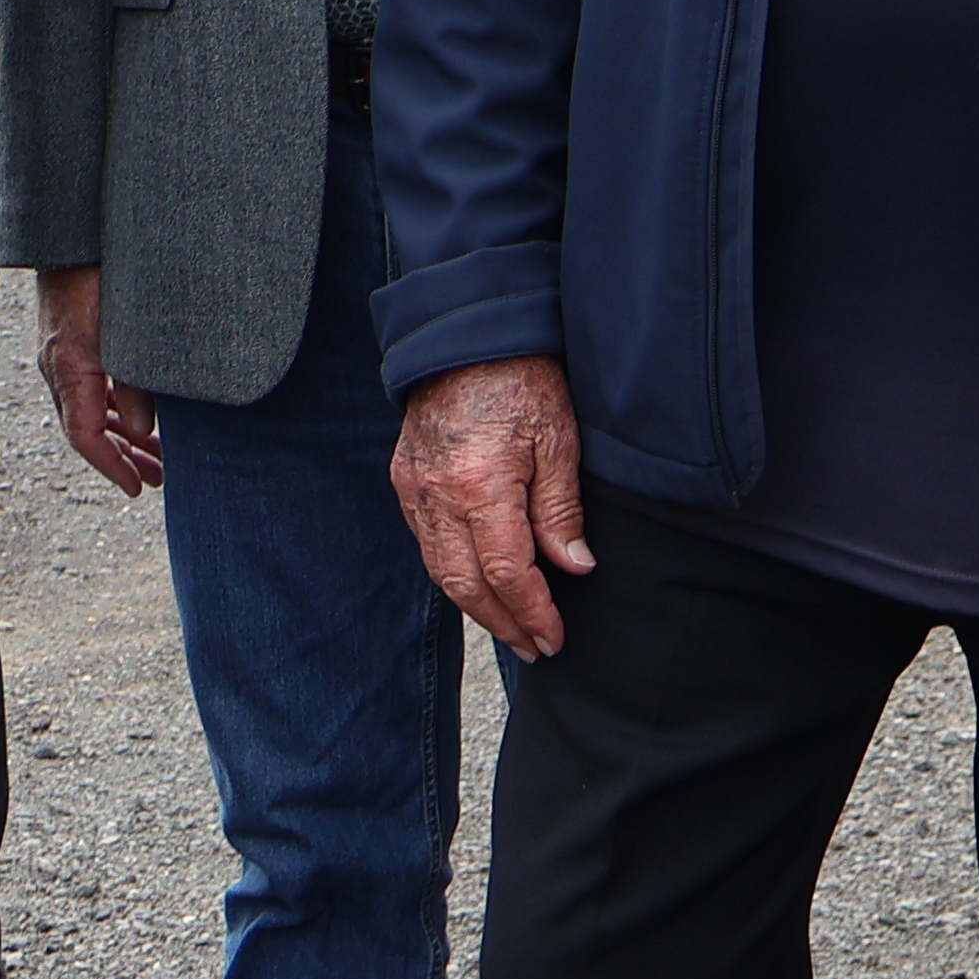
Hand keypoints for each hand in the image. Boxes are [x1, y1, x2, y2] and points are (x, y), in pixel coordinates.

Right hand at [35, 266, 160, 497]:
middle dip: (122, 459)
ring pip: (86, 410)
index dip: (113, 466)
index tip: (139, 487)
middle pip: (85, 429)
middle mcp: (58, 365)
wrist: (71, 230)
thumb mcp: (130, 331)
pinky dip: (111, 409)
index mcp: (70, 366)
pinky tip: (136, 416)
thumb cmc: (102, 272)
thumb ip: (137, 383)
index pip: (85, 435)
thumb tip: (145, 429)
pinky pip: (86, 388)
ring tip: (153, 456)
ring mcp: (59, 353)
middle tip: (157, 478)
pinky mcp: (67, 341)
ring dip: (120, 437)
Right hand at [392, 356, 590, 656]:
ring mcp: (414, 486)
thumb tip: (574, 567)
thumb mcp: (558, 439)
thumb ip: (561, 509)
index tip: (554, 637)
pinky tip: (476, 580)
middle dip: (502, 623)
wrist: (465, 332)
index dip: (532, 613)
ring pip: (438, 569)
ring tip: (509, 625)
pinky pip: (424, 540)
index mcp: (480, 486)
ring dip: (474, 605)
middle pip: (465, 584)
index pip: (507, 574)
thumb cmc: (520, 376)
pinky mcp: (404, 476)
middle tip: (534, 647)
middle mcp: (437, 494)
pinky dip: (450, 570)